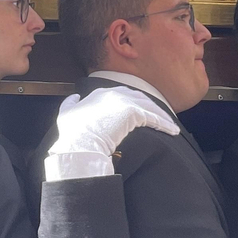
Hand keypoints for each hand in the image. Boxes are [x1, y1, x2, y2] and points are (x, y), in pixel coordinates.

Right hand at [45, 86, 179, 179]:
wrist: (80, 143)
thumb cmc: (73, 134)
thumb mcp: (66, 115)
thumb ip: (70, 103)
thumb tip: (73, 97)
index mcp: (99, 94)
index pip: (122, 95)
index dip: (134, 103)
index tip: (141, 111)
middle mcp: (113, 93)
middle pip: (139, 98)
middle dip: (151, 106)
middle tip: (160, 116)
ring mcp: (124, 101)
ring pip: (149, 106)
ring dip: (162, 116)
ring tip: (171, 126)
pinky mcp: (133, 112)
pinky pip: (154, 117)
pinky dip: (164, 124)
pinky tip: (172, 131)